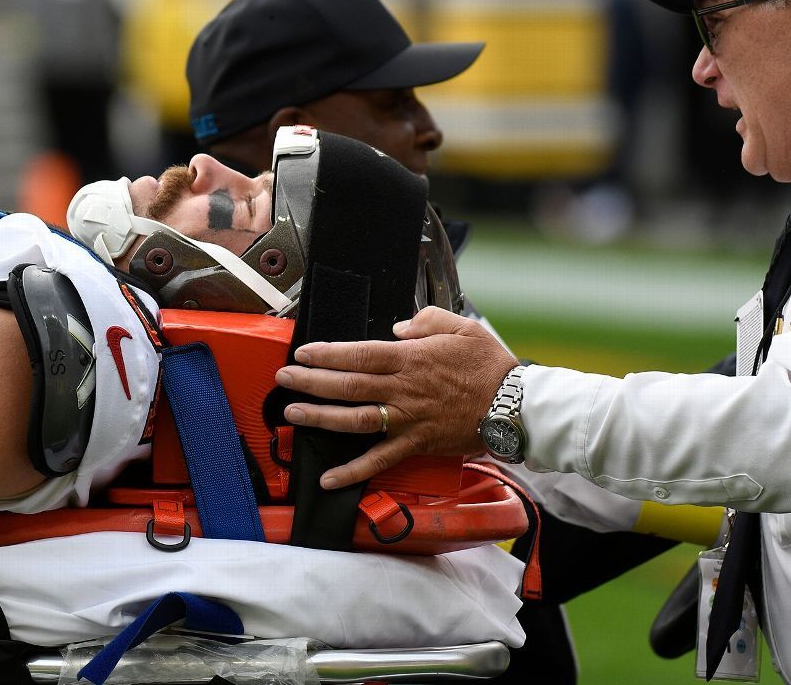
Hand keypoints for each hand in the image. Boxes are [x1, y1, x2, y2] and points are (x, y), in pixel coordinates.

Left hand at [274, 306, 516, 488]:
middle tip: (283, 378)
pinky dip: (353, 471)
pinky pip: (379, 460)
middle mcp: (403, 389)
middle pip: (348, 385)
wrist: (516, 406)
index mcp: (410, 359)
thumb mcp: (461, 327)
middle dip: (311, 381)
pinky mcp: (416, 444)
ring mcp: (407, 419)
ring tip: (294, 413)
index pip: (359, 354)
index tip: (304, 352)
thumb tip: (398, 327)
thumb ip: (425, 321)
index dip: (328, 354)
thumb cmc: (490, 366)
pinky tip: (329, 478)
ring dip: (321, 417)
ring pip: (356, 419)